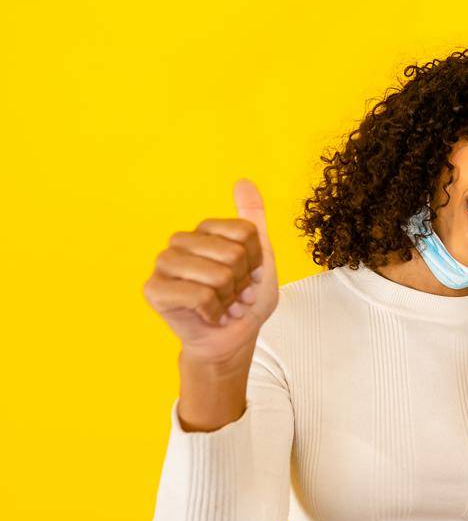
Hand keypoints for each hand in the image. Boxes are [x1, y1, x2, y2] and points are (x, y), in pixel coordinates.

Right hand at [143, 179, 279, 364]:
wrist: (233, 339)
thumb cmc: (245, 300)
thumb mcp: (261, 256)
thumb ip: (253, 219)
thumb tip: (243, 181)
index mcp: (205, 230)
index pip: (246, 232)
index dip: (257, 260)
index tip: (250, 275)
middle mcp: (180, 241)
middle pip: (232, 253)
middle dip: (243, 281)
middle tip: (235, 294)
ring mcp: (163, 264)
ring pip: (217, 275)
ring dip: (230, 299)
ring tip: (224, 305)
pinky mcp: (153, 289)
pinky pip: (200, 296)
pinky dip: (215, 312)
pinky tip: (210, 316)